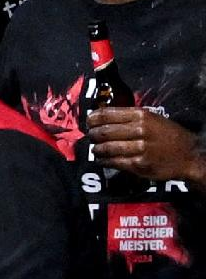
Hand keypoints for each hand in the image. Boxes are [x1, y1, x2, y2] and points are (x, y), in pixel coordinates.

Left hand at [87, 106, 205, 183]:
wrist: (189, 155)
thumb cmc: (168, 135)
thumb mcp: (153, 119)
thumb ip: (130, 118)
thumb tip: (102, 117)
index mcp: (142, 116)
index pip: (108, 114)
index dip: (93, 119)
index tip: (88, 122)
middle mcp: (140, 130)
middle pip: (104, 131)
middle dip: (93, 135)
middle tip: (91, 137)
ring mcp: (139, 148)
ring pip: (106, 148)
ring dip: (96, 150)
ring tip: (95, 150)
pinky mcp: (138, 164)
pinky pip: (114, 162)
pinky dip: (104, 161)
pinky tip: (102, 160)